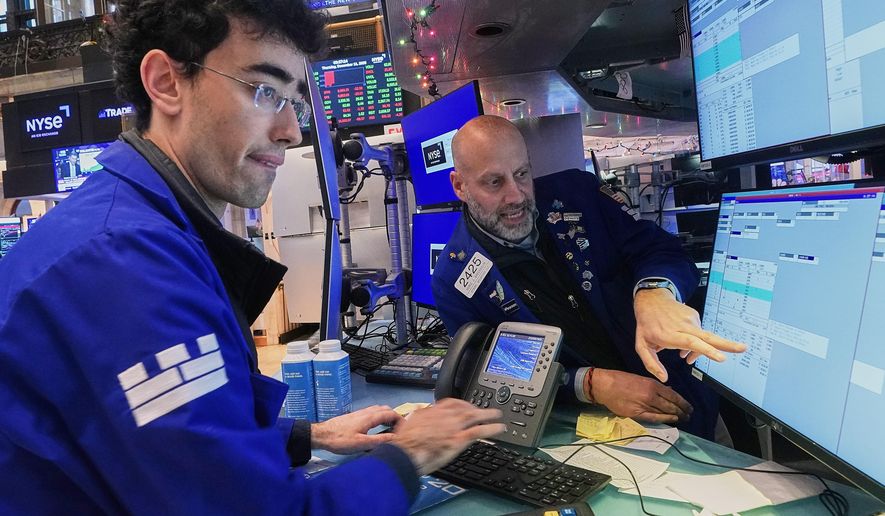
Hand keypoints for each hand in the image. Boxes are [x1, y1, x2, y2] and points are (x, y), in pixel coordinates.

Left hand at [311, 405, 401, 454]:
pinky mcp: (354, 417)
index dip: (400, 420)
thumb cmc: (341, 440)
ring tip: (390, 428)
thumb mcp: (362, 443)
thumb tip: (395, 438)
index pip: (391, 413)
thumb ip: (379, 440)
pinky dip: (379, 417)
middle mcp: (366, 412)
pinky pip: (371, 413)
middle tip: (399, 429)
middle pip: (385, 409)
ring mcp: (360, 413)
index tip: (405, 429)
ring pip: (378, 410)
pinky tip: (376, 427)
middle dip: (394, 417)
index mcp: (370, 417)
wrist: (322, 435)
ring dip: (386, 416)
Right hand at [390, 398, 504, 474]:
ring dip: (488, 414)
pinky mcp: (459, 439)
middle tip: (485, 410)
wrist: (404, 454)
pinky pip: (479, 431)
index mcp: (432, 411)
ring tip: (497, 415)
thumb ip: (415, 417)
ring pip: (475, 416)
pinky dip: (491, 428)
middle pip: (465, 408)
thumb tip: (415, 413)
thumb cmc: (403, 444)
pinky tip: (500, 429)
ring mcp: (453, 426)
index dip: (461, 404)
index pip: (451, 403)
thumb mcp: (407, 424)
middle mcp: (444, 416)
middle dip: (476, 408)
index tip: (465, 405)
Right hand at [591, 368, 692, 423]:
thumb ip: (656, 387)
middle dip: (682, 411)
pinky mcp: (637, 413)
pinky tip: (672, 420)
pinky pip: (654, 418)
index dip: (683, 403)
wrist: (606, 386)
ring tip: (683, 419)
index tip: (689, 407)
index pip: (673, 396)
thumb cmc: (622, 380)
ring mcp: (644, 405)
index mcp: (653, 384)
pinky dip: (664, 419)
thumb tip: (670, 391)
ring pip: (664, 412)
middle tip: (689, 415)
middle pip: (671, 405)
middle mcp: (651, 395)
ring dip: (676, 416)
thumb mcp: (642, 379)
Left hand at [634, 288, 745, 381]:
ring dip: (699, 351)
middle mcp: (683, 326)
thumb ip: (651, 363)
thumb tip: (664, 379)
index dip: (706, 350)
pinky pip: (700, 333)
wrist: (651, 300)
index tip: (721, 357)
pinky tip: (684, 344)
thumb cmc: (646, 325)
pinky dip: (696, 341)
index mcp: (670, 335)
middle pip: (707, 337)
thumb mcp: (641, 345)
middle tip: (743, 349)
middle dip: (726, 344)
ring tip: (684, 357)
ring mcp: (691, 319)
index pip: (691, 342)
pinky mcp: (694, 315)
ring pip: (703, 339)